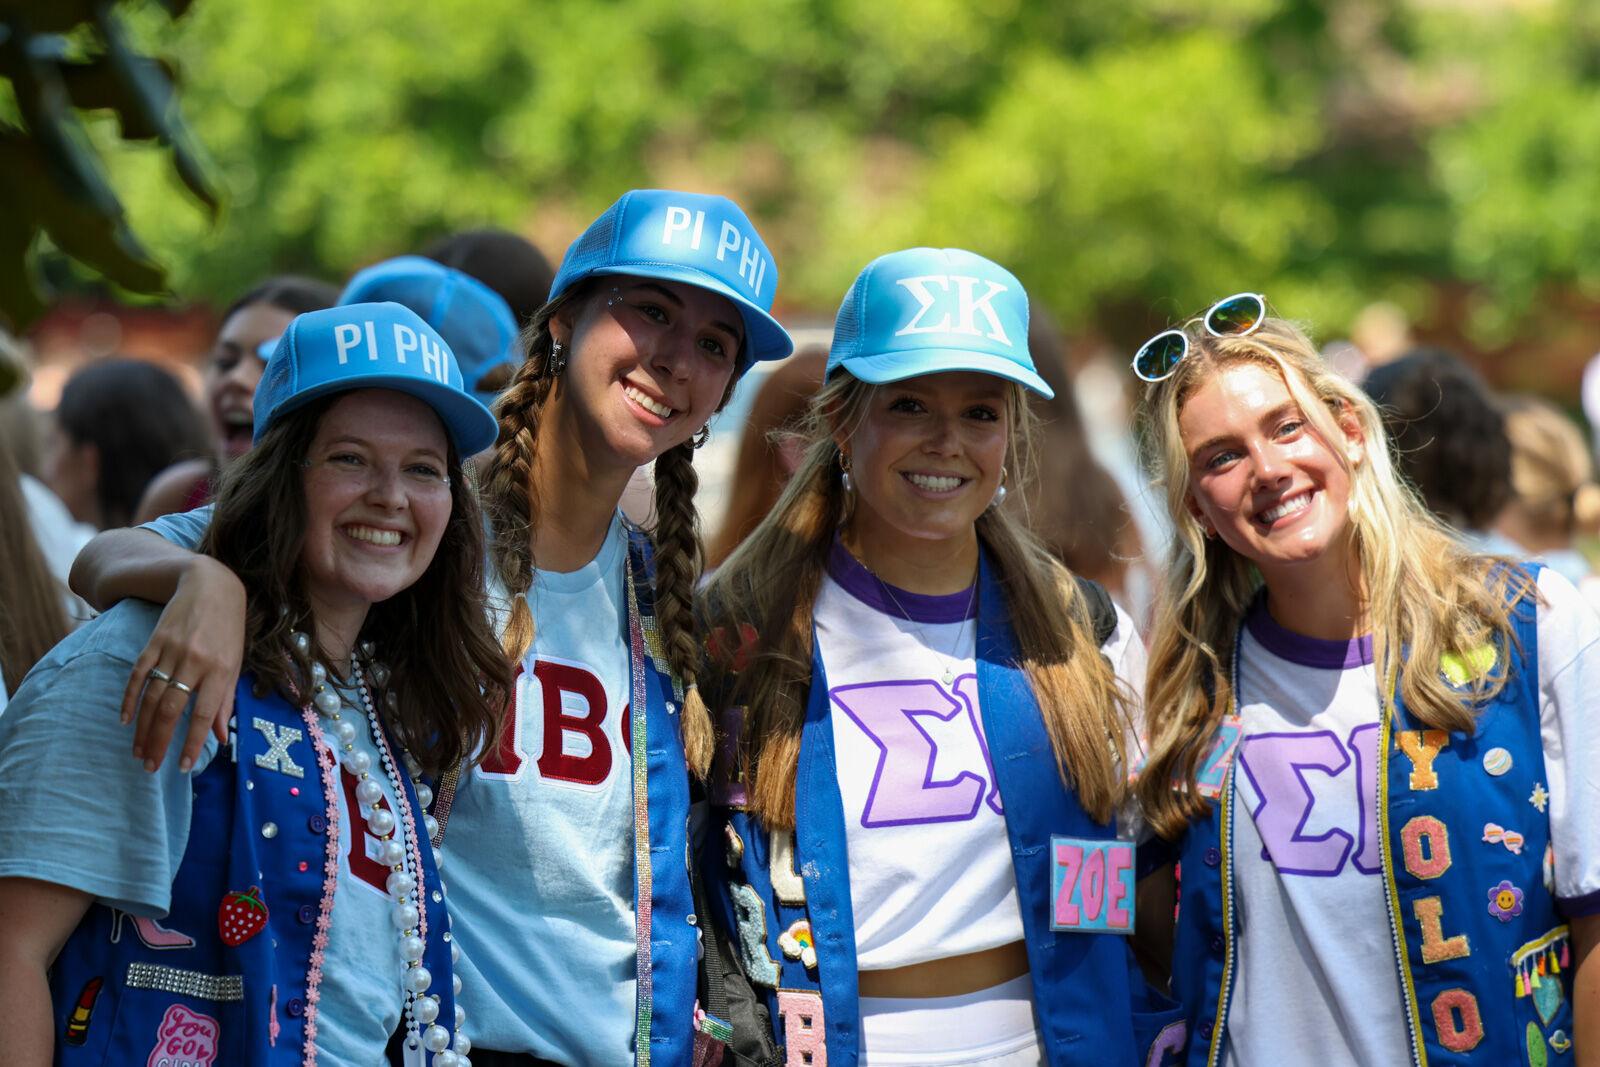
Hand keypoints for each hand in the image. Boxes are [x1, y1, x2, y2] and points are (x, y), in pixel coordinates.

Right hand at [122, 556, 245, 772]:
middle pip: (172, 709)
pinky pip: (138, 675)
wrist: (211, 585)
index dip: (191, 743)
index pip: (204, 715)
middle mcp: (196, 662)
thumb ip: (226, 701)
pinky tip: (126, 721)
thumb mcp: (236, 663)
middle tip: (150, 767)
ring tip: (139, 752)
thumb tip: (222, 739)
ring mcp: (172, 651)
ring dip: (143, 728)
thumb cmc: (228, 630)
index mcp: (221, 670)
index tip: (182, 767)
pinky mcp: (154, 642)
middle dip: (160, 742)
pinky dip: (130, 699)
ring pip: (152, 697)